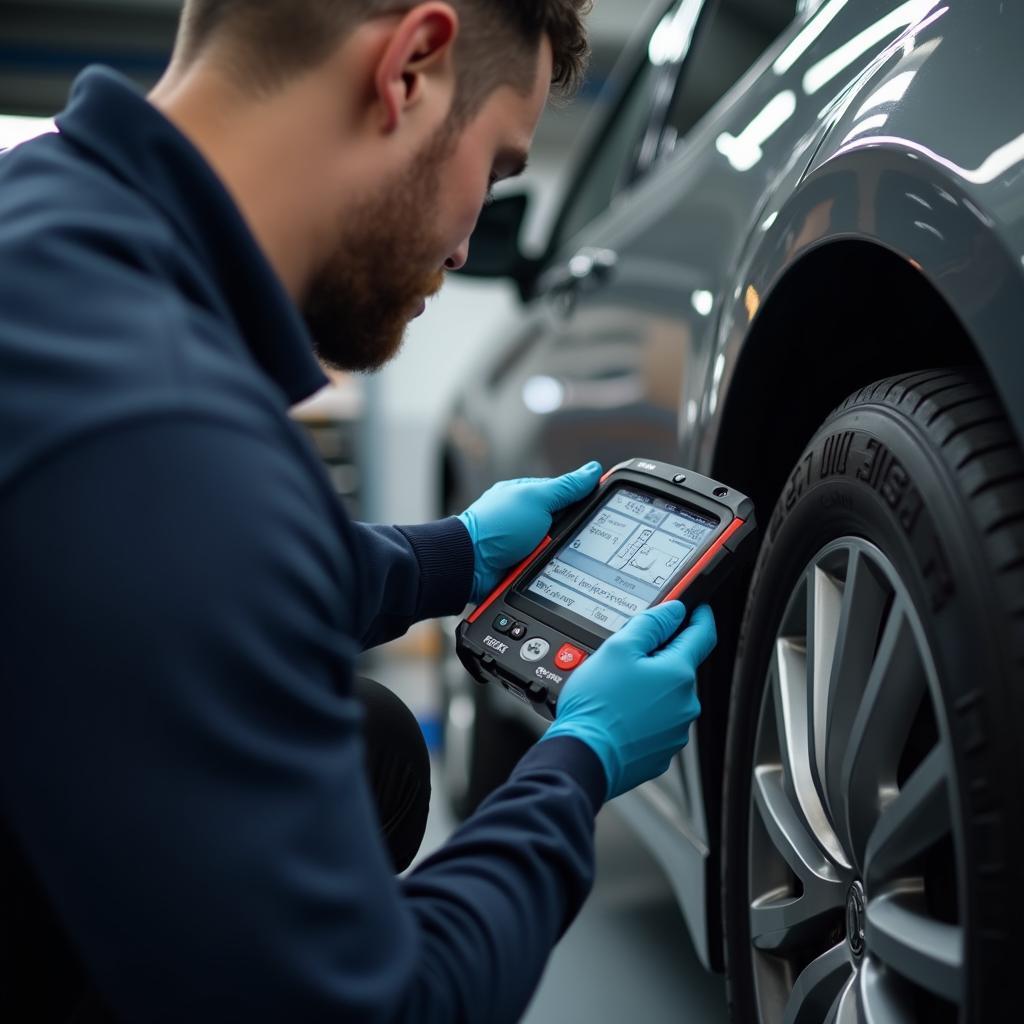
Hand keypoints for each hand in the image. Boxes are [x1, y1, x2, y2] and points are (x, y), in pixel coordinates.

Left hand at [458, 462, 601, 602]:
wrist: (469, 564)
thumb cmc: (495, 526)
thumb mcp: (537, 499)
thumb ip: (566, 487)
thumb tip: (593, 470)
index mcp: (528, 496)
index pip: (567, 496)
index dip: (583, 502)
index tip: (600, 509)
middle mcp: (526, 519)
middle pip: (564, 526)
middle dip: (568, 534)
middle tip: (559, 535)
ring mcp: (523, 543)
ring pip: (557, 550)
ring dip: (555, 554)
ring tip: (544, 554)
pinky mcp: (522, 565)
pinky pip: (546, 567)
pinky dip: (546, 569)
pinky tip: (540, 568)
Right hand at [542, 603, 716, 799]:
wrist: (584, 758)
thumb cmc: (598, 707)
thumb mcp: (618, 648)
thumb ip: (650, 623)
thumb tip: (673, 610)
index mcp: (679, 674)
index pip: (702, 635)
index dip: (699, 615)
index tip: (697, 608)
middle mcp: (685, 704)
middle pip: (678, 666)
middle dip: (658, 657)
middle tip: (626, 657)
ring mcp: (675, 730)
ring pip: (666, 696)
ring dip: (648, 687)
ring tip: (614, 691)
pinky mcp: (661, 751)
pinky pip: (656, 722)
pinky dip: (641, 714)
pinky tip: (617, 713)